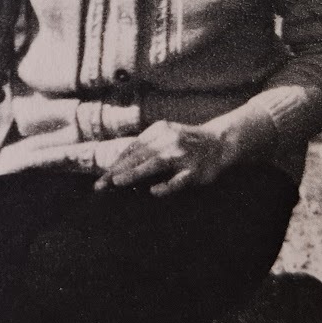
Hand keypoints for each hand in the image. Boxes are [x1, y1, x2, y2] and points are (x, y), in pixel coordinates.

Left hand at [94, 109, 275, 196]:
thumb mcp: (165, 136)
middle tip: (101, 184)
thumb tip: (117, 165)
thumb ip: (145, 147)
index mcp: (159, 130)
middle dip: (118, 171)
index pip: (133, 149)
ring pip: (156, 164)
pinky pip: (179, 179)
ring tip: (118, 182)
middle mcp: (169, 140)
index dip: (117, 163)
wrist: (219, 142)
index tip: (102, 177)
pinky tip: (153, 192)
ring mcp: (183, 154)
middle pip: (139, 156)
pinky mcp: (196, 170)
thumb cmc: (185, 142)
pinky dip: (167, 186)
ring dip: (135, 173)